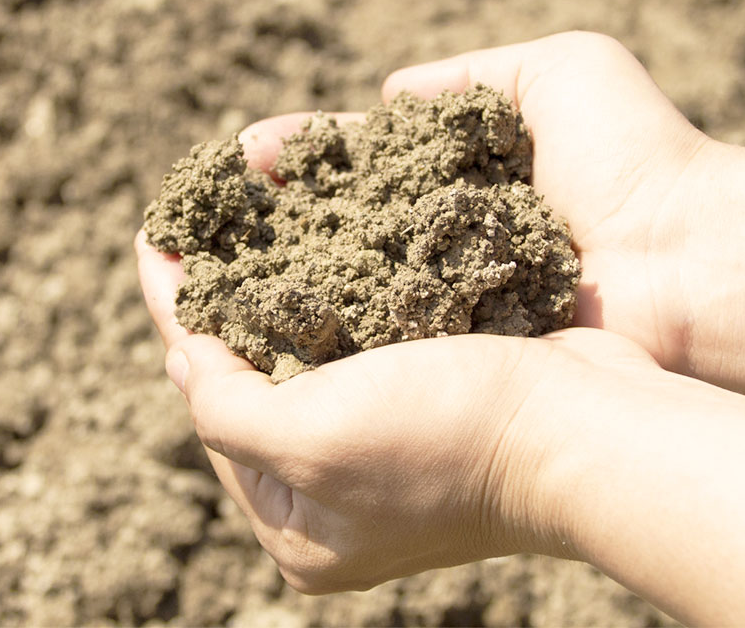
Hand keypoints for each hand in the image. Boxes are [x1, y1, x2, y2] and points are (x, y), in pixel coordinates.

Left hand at [138, 238, 744, 623]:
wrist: (593, 427)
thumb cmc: (451, 436)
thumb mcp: (313, 440)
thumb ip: (226, 411)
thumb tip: (185, 362)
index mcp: (299, 526)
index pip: (209, 405)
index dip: (176, 317)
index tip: (151, 240)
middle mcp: (336, 496)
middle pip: (250, 381)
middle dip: (219, 300)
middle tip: (189, 224)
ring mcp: (383, 449)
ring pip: (301, 351)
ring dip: (269, 285)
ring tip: (237, 218)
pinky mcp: (424, 399)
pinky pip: (351, 336)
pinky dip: (327, 287)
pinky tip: (307, 237)